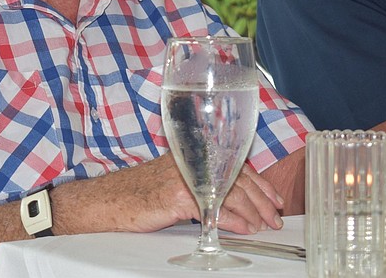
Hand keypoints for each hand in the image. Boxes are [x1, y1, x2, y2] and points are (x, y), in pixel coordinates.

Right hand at [93, 154, 281, 235]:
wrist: (111, 200)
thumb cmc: (140, 193)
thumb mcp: (176, 180)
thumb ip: (203, 182)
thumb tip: (235, 198)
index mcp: (194, 155)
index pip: (237, 166)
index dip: (260, 184)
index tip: (274, 200)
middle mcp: (192, 161)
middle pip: (239, 179)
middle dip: (262, 202)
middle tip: (274, 219)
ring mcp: (186, 177)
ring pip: (232, 194)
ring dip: (252, 213)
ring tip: (261, 227)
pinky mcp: (179, 196)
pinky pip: (216, 209)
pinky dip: (234, 221)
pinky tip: (243, 229)